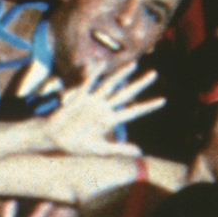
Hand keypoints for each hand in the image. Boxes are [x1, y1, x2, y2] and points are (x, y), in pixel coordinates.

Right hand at [43, 65, 163, 155]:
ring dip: (122, 74)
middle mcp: (104, 108)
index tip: (163, 100)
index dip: (147, 106)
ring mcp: (92, 101)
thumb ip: (118, 149)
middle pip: (126, 93)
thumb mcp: (98, 149)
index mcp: (110, 120)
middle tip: (155, 74)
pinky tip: (103, 64)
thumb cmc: (75, 145)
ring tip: (134, 64)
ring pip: (110, 84)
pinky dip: (95, 74)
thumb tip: (139, 152)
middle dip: (140, 84)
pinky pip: (88, 83)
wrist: (54, 137)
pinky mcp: (79, 97)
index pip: (133, 111)